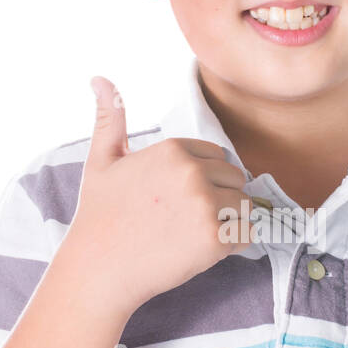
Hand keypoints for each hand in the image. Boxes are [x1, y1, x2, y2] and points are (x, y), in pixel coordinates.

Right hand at [63, 75, 254, 319]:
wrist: (99, 269)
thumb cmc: (100, 216)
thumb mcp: (101, 160)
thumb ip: (111, 118)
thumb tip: (99, 78)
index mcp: (173, 150)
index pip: (217, 156)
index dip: (204, 179)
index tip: (180, 199)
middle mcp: (192, 172)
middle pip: (236, 179)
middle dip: (220, 198)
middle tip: (187, 221)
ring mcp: (205, 205)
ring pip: (245, 206)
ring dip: (230, 221)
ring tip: (195, 235)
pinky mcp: (215, 238)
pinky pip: (248, 234)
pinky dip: (235, 245)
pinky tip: (204, 250)